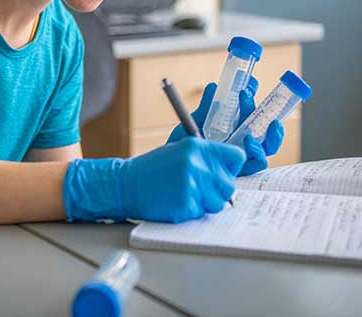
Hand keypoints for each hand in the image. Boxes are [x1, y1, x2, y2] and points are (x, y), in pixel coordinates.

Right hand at [63, 137, 245, 222]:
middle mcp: (197, 163)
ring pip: (218, 203)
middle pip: (229, 185)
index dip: (230, 168)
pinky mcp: (185, 203)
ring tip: (184, 196)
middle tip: (199, 191)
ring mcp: (192, 184)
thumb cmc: (150, 170)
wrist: (125, 184)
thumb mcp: (178, 152)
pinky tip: (174, 202)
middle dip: (217, 192)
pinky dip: (190, 212)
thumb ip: (203, 159)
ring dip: (204, 204)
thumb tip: (226, 171)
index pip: (236, 157)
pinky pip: (200, 213)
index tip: (222, 174)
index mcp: (197, 147)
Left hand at [166, 78, 283, 175]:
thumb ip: (206, 107)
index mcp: (234, 126)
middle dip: (270, 113)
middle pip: (265, 128)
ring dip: (268, 134)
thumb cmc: (186, 145)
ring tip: (260, 126)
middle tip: (262, 105)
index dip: (254, 97)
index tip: (251, 82)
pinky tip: (248, 142)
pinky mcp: (240, 169)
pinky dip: (258, 153)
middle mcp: (242, 140)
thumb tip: (214, 87)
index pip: (251, 111)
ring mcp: (242, 155)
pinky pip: (257, 163)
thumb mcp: (194, 122)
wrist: (173, 164)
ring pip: (267, 145)